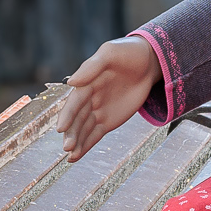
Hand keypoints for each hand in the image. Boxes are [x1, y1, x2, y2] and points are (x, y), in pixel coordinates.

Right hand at [57, 38, 159, 160]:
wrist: (148, 62)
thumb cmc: (127, 53)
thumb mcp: (110, 54)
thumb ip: (92, 67)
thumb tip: (71, 82)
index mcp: (86, 83)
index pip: (75, 102)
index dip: (67, 115)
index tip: (61, 128)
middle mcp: (88, 99)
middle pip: (77, 118)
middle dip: (71, 133)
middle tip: (67, 147)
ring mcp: (97, 111)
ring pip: (83, 129)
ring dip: (76, 142)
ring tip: (70, 156)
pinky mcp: (107, 121)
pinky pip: (94, 135)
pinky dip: (85, 145)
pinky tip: (75, 157)